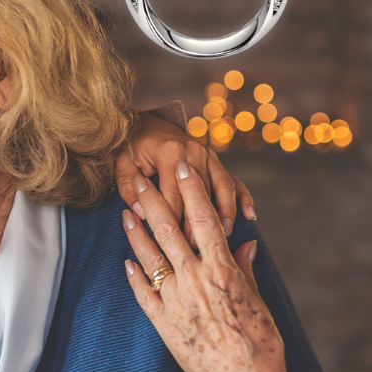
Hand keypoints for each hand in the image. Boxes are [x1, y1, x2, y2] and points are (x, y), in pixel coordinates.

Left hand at [116, 112, 254, 237]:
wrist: (146, 124)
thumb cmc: (131, 147)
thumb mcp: (122, 164)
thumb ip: (128, 188)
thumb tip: (142, 213)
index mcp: (169, 153)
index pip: (173, 194)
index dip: (173, 221)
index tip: (173, 243)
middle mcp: (193, 152)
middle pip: (200, 194)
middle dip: (198, 222)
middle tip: (197, 248)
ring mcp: (208, 155)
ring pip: (222, 187)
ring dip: (224, 212)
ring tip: (225, 235)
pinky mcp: (215, 160)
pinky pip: (232, 179)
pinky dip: (242, 197)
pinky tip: (249, 215)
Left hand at [121, 162, 299, 371]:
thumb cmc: (260, 342)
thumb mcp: (257, 300)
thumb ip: (245, 269)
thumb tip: (243, 243)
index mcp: (222, 269)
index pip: (203, 219)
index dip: (192, 190)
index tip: (183, 166)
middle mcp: (195, 279)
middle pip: (168, 231)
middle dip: (152, 201)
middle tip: (137, 178)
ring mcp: (175, 300)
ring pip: (149, 257)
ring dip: (135, 232)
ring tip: (124, 212)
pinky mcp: (162, 322)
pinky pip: (143, 293)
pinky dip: (134, 275)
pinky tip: (126, 260)